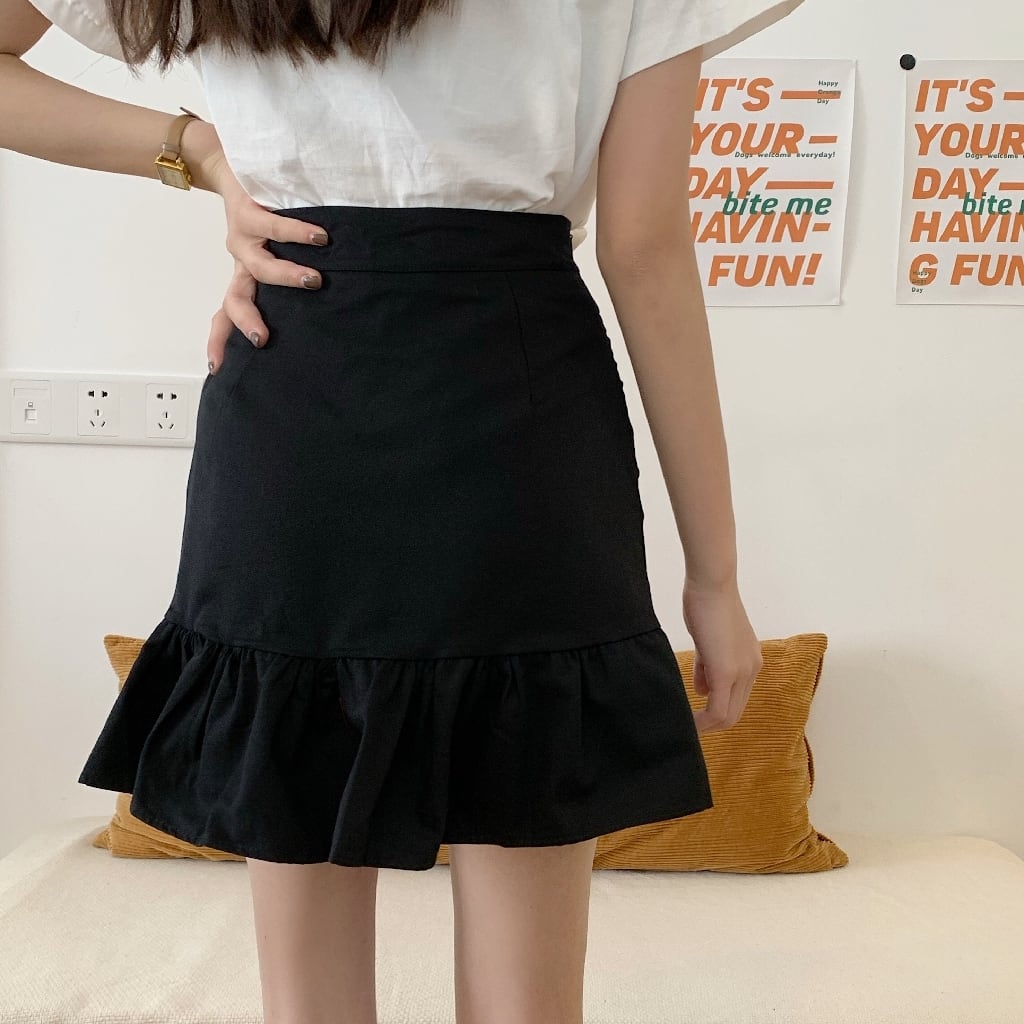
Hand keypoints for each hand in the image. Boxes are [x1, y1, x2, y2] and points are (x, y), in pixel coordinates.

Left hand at [199, 143, 330, 372]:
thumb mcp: (271, 249)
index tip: (217, 368)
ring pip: (259, 267)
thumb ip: (285, 272)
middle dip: (247, 320)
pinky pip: (275, 227)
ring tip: (313, 280)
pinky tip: (320, 239)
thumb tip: (324, 296)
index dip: (221, 340)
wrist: (228, 163)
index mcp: (243, 275)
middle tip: (263, 338)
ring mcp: (241, 237)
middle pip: (235, 299)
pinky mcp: (247, 211)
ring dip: (287, 276)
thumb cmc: (262, 210)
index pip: (226, 313)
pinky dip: (299, 234)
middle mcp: (240, 260)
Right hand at [681, 576, 762, 733]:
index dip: (716, 713)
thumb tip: (702, 690)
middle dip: (711, 724)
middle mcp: (752, 669)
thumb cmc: (706, 604)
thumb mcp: (708, 641)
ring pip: (727, 715)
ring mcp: (742, 672)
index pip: (737, 699)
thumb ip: (708, 666)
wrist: (711, 584)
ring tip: (686, 723)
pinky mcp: (726, 672)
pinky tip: (687, 719)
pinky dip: (702, 721)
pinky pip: (717, 710)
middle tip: (688, 725)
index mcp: (750, 661)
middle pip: (735, 713)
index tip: (694, 715)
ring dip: (706, 724)